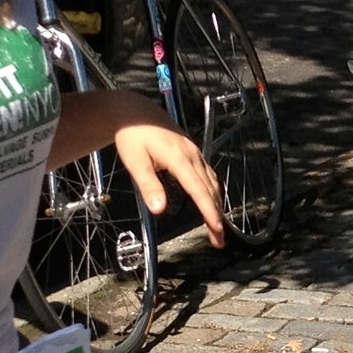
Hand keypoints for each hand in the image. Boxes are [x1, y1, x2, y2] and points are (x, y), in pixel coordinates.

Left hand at [112, 118, 225, 246]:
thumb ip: (149, 186)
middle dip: (216, 216)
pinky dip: (214, 191)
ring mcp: (195, 153)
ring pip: (212, 182)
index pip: (199, 190)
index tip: (217, 229)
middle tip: (219, 240)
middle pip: (210, 190)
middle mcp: (193, 156)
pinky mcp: (193, 152)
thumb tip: (159, 210)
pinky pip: (209, 174)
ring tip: (217, 226)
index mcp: (179, 159)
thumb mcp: (135, 162)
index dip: (209, 211)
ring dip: (217, 205)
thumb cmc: (133, 136)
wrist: (135, 111)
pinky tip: (212, 200)